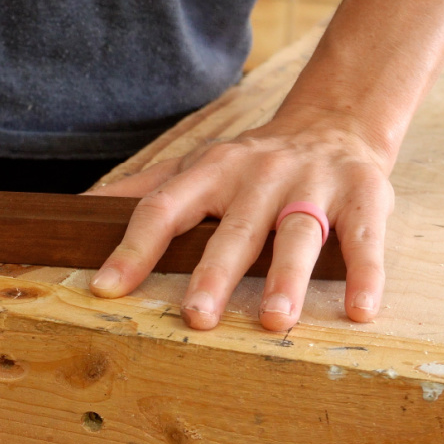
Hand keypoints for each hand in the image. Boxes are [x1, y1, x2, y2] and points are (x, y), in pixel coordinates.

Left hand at [86, 107, 395, 331]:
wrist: (333, 122)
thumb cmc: (250, 163)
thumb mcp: (195, 166)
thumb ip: (142, 190)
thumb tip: (77, 208)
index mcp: (209, 171)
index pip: (164, 209)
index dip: (133, 248)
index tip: (106, 287)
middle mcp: (258, 176)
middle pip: (233, 230)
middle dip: (214, 274)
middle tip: (196, 317)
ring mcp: (312, 187)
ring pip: (297, 235)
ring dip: (285, 278)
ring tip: (272, 320)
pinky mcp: (364, 196)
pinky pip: (364, 239)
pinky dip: (366, 275)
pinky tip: (360, 310)